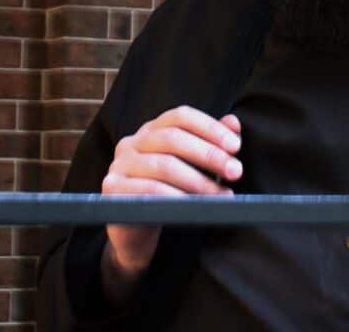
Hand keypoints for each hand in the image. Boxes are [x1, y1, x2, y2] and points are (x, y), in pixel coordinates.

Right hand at [101, 106, 242, 281]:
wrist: (136, 232)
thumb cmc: (170, 194)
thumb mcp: (194, 168)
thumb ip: (212, 144)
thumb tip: (234, 123)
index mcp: (152, 130)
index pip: (180, 116)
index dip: (210, 127)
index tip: (236, 146)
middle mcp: (132, 142)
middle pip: (173, 138)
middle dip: (209, 154)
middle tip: (235, 172)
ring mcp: (119, 164)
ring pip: (164, 165)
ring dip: (200, 181)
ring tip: (223, 196)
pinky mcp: (112, 188)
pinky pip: (149, 190)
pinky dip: (178, 197)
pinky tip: (196, 207)